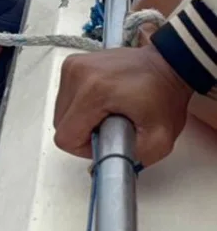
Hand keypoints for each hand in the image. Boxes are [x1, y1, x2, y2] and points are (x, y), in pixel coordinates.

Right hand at [53, 43, 192, 166]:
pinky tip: (101, 99)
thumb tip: (105, 166)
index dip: (84, 147)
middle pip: (61, 125)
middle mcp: (78, 74)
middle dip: (83, 131)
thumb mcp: (159, 138)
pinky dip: (80, 104)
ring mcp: (73, 66)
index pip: (66, 137)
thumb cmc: (165, 94)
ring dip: (81, 118)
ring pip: (61, 111)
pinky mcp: (72, 63)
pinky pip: (65, 96)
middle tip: (111, 124)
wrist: (169, 64)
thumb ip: (131, 159)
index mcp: (94, 91)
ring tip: (108, 110)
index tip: (105, 138)